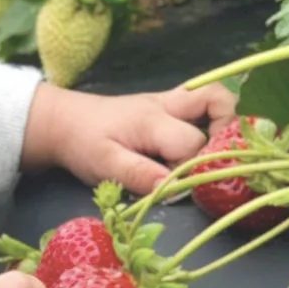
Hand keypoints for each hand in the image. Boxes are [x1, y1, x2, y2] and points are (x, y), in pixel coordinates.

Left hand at [19, 80, 239, 196]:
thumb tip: (176, 190)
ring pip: (213, 97)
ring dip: (222, 123)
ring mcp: (169, 103)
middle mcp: (168, 105)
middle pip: (218, 100)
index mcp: (153, 120)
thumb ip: (141, 176)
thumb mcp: (106, 165)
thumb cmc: (83, 143)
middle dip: (226, 132)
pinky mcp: (167, 107)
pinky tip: (198, 147)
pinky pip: (200, 106)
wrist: (62, 120)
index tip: (178, 188)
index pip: (192, 143)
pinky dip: (209, 122)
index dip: (192, 168)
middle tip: (214, 164)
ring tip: (212, 155)